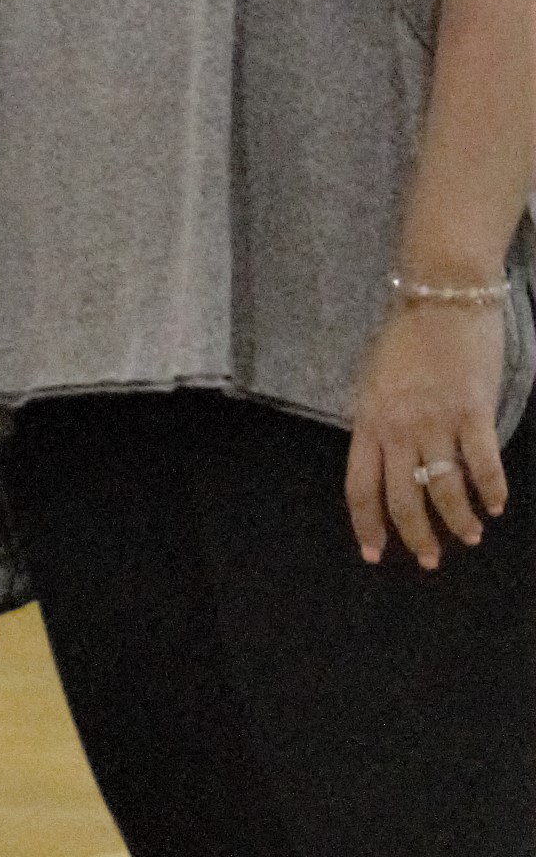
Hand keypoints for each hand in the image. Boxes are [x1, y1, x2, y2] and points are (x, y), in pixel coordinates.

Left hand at [349, 296, 512, 569]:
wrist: (441, 296)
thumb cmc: (406, 338)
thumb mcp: (374, 383)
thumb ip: (379, 424)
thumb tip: (389, 463)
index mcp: (367, 421)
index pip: (360, 487)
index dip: (368, 525)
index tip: (374, 554)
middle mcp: (397, 427)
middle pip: (402, 497)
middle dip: (416, 535)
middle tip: (430, 560)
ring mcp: (436, 420)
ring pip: (444, 488)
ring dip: (458, 519)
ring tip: (470, 536)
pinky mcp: (473, 410)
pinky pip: (483, 463)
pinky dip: (491, 489)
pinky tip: (496, 505)